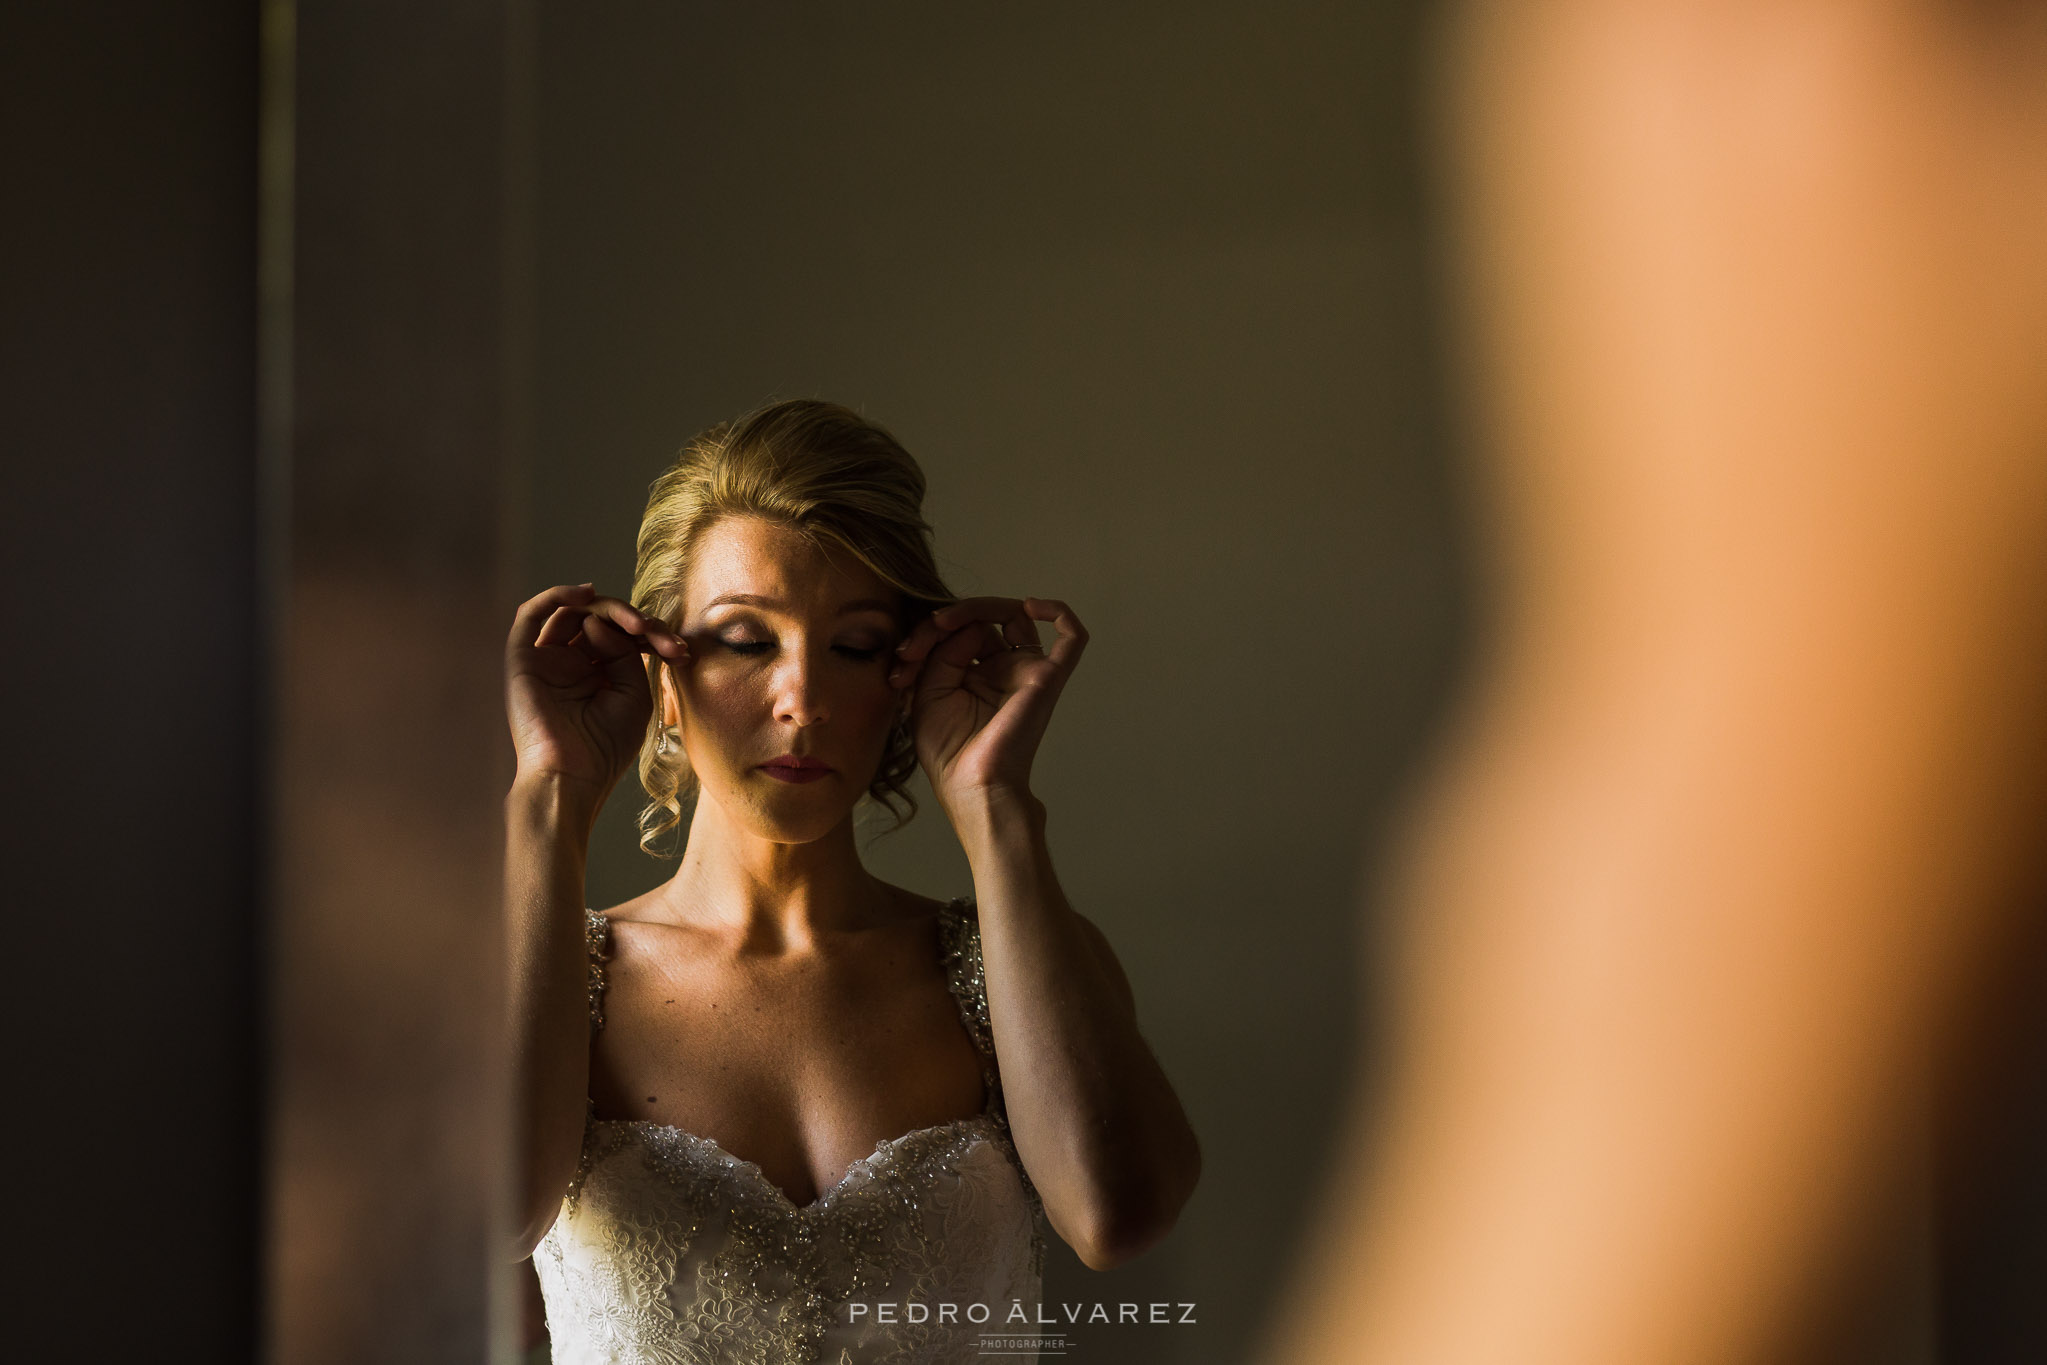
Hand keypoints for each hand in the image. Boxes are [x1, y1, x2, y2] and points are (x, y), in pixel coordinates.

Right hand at [504, 583, 688, 802]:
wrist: (570, 778)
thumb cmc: (603, 748)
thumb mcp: (632, 695)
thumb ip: (626, 654)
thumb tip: (602, 623)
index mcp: (596, 675)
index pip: (623, 638)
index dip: (653, 636)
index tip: (681, 652)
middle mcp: (568, 663)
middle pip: (602, 621)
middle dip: (637, 622)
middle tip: (660, 638)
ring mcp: (545, 659)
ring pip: (573, 612)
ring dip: (610, 609)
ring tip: (637, 625)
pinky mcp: (522, 659)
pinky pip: (532, 613)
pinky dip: (558, 594)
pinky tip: (588, 593)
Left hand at [888, 595, 1086, 812]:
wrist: (972, 786)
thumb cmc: (949, 753)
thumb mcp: (927, 693)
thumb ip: (941, 653)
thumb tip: (967, 625)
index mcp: (976, 675)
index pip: (958, 632)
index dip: (928, 632)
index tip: (902, 655)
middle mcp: (1003, 670)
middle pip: (983, 620)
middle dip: (943, 620)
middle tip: (917, 639)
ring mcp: (1026, 672)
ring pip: (1015, 615)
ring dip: (976, 608)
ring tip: (944, 622)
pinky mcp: (1047, 678)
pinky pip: (1071, 638)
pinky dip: (1059, 612)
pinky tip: (1031, 606)